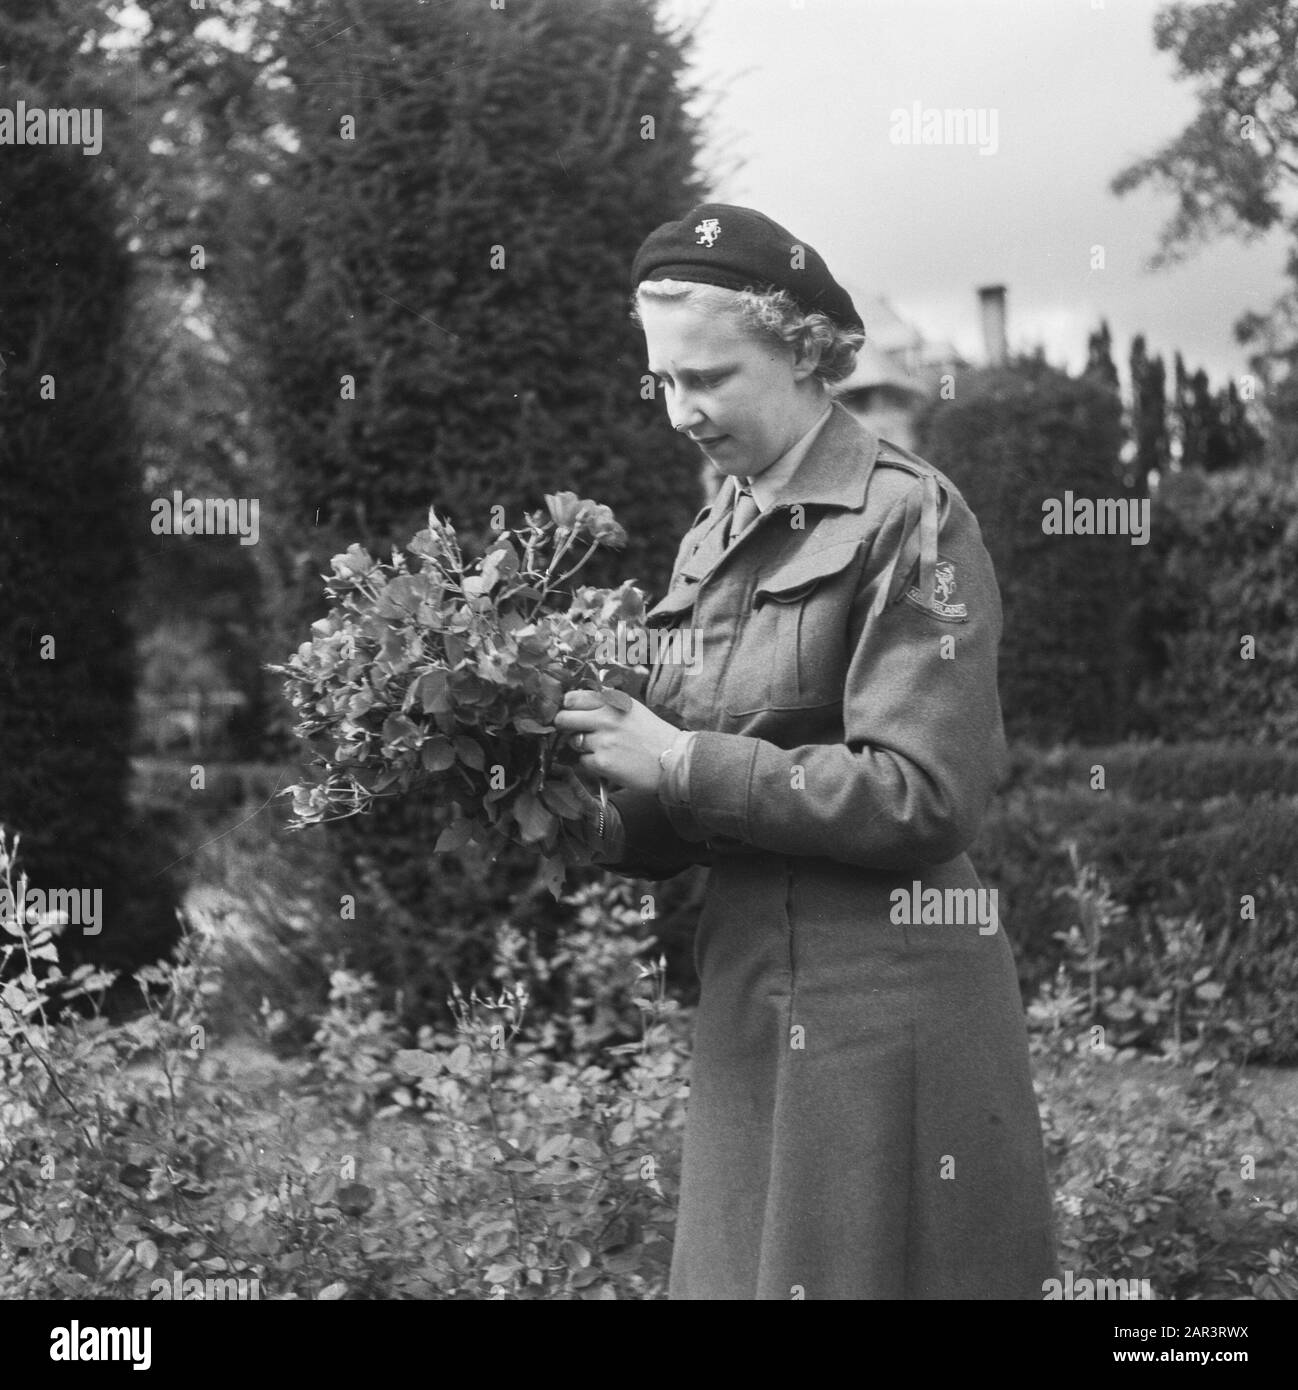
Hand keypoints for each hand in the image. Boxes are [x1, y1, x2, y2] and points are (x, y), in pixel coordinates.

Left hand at [552, 690, 684, 795]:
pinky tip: (610, 761)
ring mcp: (603, 740)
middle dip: (564, 726)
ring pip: (573, 741)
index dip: (567, 707)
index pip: (573, 698)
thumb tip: (572, 704)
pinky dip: (592, 763)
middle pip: (564, 718)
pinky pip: (583, 761)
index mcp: (612, 701)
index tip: (570, 712)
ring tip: (603, 748)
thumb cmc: (652, 734)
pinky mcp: (602, 762)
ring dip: (582, 746)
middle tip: (574, 731)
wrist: (673, 759)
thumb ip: (605, 703)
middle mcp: (606, 717)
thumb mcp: (630, 708)